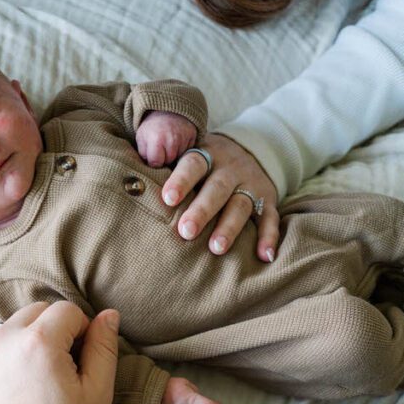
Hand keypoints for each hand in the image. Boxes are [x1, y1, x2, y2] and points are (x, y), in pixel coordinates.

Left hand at [0, 301, 119, 403]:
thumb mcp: (96, 393)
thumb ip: (104, 348)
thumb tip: (109, 314)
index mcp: (39, 342)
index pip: (67, 310)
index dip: (81, 330)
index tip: (79, 359)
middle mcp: (5, 337)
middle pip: (38, 310)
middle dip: (54, 329)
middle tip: (60, 366)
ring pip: (15, 324)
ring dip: (30, 338)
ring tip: (37, 376)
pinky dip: (9, 353)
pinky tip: (18, 384)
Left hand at [135, 110, 196, 166]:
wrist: (167, 108)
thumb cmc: (152, 126)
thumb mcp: (141, 137)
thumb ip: (143, 154)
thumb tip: (150, 167)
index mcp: (156, 140)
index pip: (156, 163)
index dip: (154, 161)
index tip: (153, 154)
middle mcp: (171, 139)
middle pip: (168, 161)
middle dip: (164, 157)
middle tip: (161, 147)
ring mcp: (183, 137)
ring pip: (179, 157)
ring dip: (174, 153)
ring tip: (169, 143)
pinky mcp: (192, 135)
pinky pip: (187, 150)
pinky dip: (182, 148)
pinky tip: (177, 140)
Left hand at [161, 133, 279, 262]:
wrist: (253, 147)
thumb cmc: (205, 162)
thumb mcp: (188, 151)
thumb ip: (165, 162)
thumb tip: (132, 179)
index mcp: (208, 154)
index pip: (193, 164)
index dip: (181, 180)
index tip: (168, 199)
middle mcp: (231, 168)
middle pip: (217, 188)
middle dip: (202, 210)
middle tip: (186, 231)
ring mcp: (251, 184)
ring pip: (242, 204)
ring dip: (230, 227)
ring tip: (216, 248)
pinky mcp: (268, 199)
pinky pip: (271, 217)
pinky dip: (269, 237)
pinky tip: (264, 256)